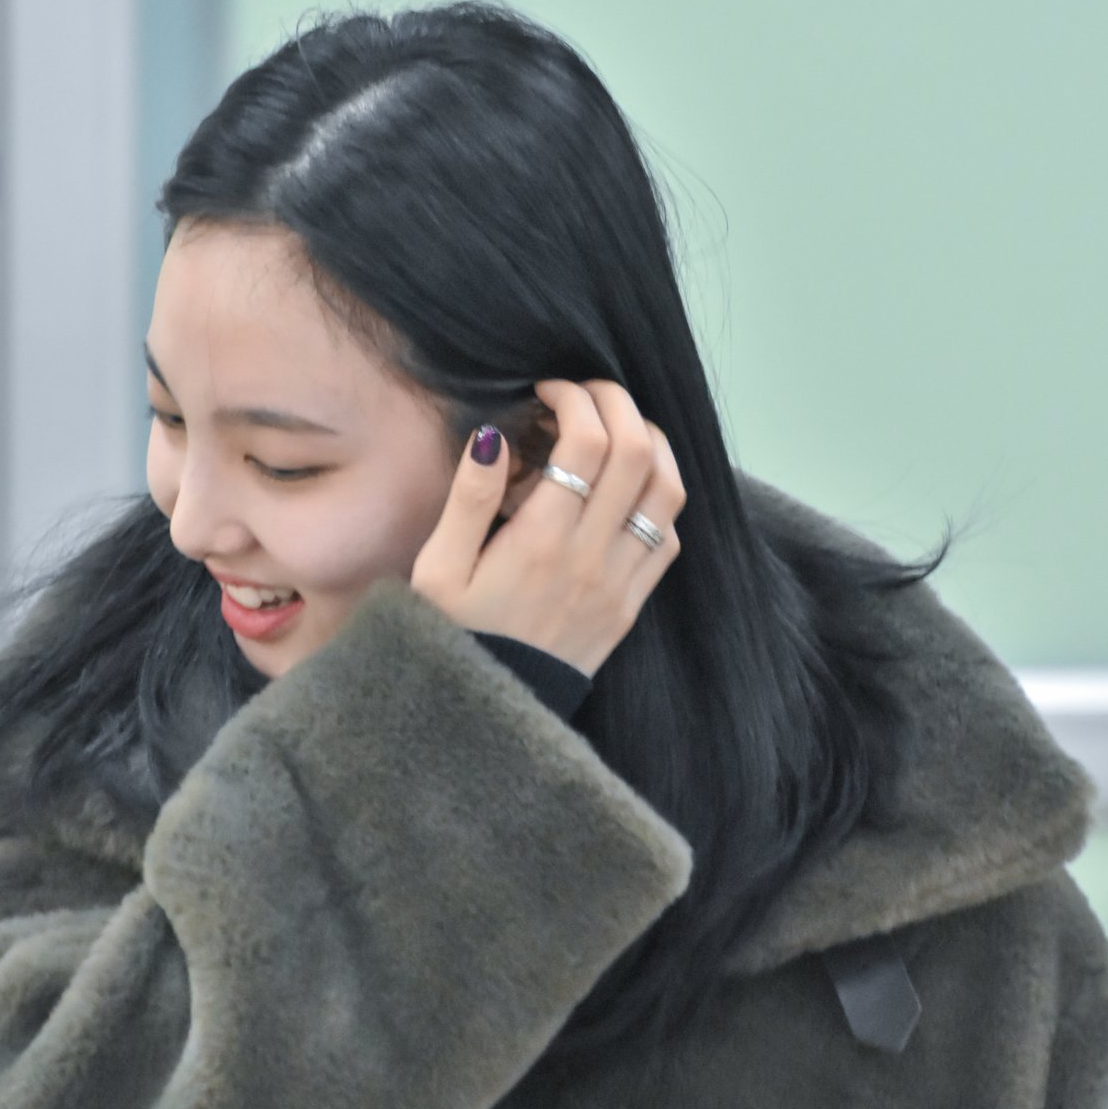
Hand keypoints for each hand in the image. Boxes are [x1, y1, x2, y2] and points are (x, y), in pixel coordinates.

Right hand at [409, 380, 685, 678]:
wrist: (485, 716)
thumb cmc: (452, 635)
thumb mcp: (438, 570)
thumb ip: (467, 499)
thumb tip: (493, 435)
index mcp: (541, 542)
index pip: (588, 443)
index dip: (576, 399)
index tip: (549, 392)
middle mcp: (592, 558)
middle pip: (639, 454)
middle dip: (618, 405)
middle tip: (586, 395)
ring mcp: (620, 583)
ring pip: (668, 493)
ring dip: (652, 445)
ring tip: (617, 429)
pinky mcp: (631, 606)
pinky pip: (668, 539)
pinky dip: (659, 500)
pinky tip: (627, 490)